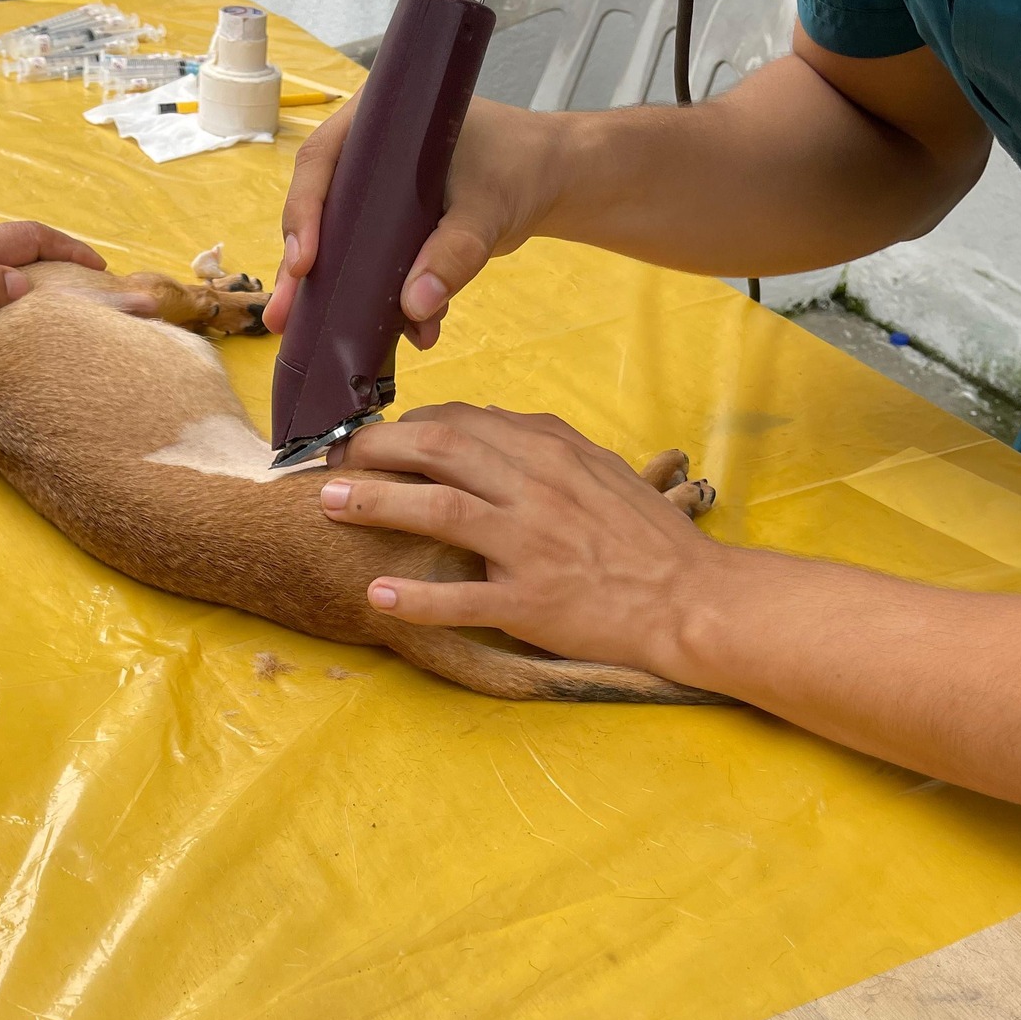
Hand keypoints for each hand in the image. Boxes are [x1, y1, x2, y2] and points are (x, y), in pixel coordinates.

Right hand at [266, 97, 564, 348]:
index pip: (322, 162)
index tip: (304, 262)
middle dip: (301, 269)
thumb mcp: (488, 209)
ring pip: (339, 245)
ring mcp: (376, 195)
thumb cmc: (518, 168)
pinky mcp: (392, 229)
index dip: (303, 212)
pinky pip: (372, 266)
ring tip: (308, 336)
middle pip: (318, 210)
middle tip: (282, 315)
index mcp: (378, 124)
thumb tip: (415, 306)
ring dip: (329, 294)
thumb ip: (454, 253)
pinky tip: (399, 337)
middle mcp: (366, 156)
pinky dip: (380, 301)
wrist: (548, 180)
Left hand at [317, 404, 723, 678]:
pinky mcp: (531, 603)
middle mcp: (537, 489)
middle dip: (375, 450)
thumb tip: (483, 416)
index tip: (375, 437)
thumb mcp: (597, 468)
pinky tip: (377, 594)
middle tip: (333, 460)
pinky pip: (462, 598)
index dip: (407, 425)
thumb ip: (540, 442)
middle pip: (438, 450)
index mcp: (551, 452)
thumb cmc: (643, 536)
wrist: (691, 598)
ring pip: (438, 510)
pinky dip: (415, 598)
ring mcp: (531, 546)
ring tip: (329, 504)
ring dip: (375, 504)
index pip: (462, 420)